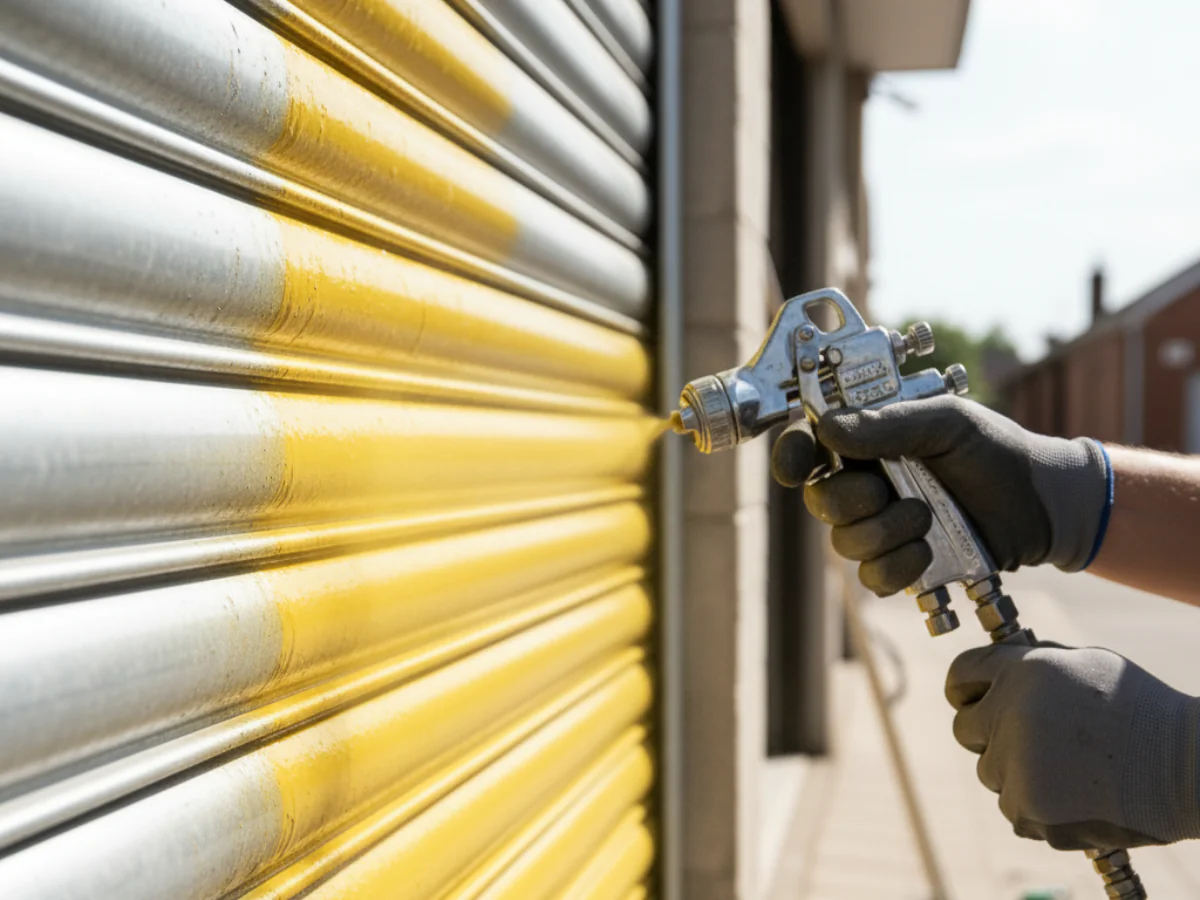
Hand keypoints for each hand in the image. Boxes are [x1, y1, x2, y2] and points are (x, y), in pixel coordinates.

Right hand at [771, 396, 1110, 595]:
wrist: (1042, 506)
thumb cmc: (995, 451)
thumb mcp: (947, 423)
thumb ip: (888, 425)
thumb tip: (827, 427)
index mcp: (867, 440)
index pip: (807, 446)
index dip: (790, 456)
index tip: (795, 467)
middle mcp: (865, 482)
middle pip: (818, 499)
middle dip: (848, 500)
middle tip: (885, 490)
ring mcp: (880, 526)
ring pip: (843, 542)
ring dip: (883, 533)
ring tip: (925, 519)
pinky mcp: (900, 563)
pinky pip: (872, 577)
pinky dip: (898, 566)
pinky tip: (928, 552)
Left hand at [946, 640, 1199, 849]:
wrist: (1189, 767)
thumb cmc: (1144, 712)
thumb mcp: (1086, 664)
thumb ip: (1033, 667)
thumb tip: (997, 674)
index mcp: (1022, 672)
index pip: (960, 675)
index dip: (965, 690)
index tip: (970, 700)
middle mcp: (1009, 713)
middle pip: (965, 729)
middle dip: (990, 735)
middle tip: (1032, 743)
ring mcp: (1016, 762)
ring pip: (991, 772)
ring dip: (1018, 774)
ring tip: (1072, 771)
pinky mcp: (1028, 806)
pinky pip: (1015, 809)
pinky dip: (1038, 808)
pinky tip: (1078, 797)